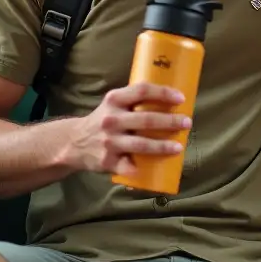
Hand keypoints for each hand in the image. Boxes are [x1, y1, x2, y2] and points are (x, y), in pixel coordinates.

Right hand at [64, 82, 191, 175]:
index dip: (163, 93)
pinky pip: (127, 167)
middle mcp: (112, 119)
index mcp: (115, 100)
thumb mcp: (114, 103)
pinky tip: (152, 171)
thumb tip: (172, 99)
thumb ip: (135, 100)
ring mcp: (109, 141)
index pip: (142, 90)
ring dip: (162, 146)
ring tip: (178, 147)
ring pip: (141, 144)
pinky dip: (139, 170)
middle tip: (187, 123)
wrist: (73, 142)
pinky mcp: (107, 161)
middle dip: (170, 121)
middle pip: (146, 119)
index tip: (181, 98)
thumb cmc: (104, 120)